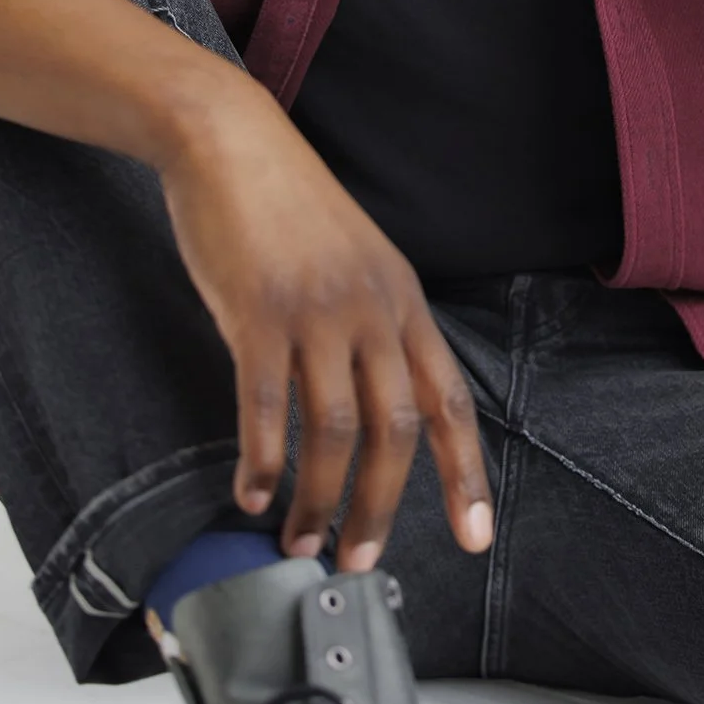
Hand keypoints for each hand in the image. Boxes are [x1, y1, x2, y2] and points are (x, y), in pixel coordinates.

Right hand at [157, 74, 492, 573]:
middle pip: (397, 428)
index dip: (466, 474)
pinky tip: (251, 492)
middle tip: (359, 563)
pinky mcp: (256, 312)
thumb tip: (376, 402)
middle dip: (381, 506)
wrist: (230, 140)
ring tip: (299, 541)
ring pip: (334, 430)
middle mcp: (371, 309)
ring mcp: (315, 311)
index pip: (449, 400)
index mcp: (403, 300)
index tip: (474, 536)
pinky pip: (264, 405)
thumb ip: (372, 324)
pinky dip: (262, 460)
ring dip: (320, 499)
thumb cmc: (289, 205)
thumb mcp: (357, 259)